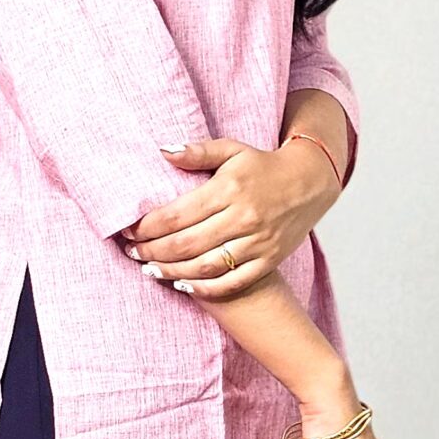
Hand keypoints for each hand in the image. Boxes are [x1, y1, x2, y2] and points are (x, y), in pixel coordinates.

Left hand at [119, 135, 336, 295]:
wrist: (311, 181)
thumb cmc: (264, 166)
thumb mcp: (232, 149)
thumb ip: (197, 152)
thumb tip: (163, 152)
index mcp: (229, 189)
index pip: (177, 214)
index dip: (147, 226)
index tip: (128, 230)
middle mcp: (243, 218)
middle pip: (186, 244)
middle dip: (152, 251)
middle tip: (132, 252)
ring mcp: (257, 242)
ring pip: (205, 267)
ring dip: (172, 272)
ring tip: (150, 270)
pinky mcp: (268, 260)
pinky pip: (232, 282)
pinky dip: (205, 289)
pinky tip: (183, 286)